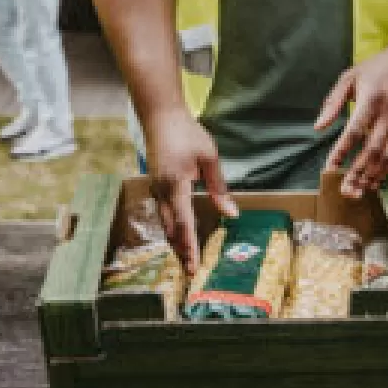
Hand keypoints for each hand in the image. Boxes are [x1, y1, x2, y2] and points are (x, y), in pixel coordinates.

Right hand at [143, 109, 238, 275]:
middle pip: (170, 229)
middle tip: (190, 272)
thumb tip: (231, 214)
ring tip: (185, 259)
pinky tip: (178, 236)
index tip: (194, 265)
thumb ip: (219, 188)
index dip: (190, 246)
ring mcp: (155, 189)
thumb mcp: (209, 158)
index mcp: (176, 185)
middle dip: (180, 251)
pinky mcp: (155, 186)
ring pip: (164, 224)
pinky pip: (162, 213)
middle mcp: (162, 191)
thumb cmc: (187, 132)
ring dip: (175, 242)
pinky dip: (171, 228)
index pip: (184, 223)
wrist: (160, 115)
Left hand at [316, 46, 387, 197]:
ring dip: (373, 176)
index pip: (354, 130)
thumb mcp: (349, 77)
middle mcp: (387, 115)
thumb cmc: (377, 68)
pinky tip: (377, 181)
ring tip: (360, 191)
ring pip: (387, 156)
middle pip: (372, 150)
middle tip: (346, 190)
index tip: (330, 166)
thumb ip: (333, 102)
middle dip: (358, 172)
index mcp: (371, 101)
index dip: (342, 150)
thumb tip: (319, 127)